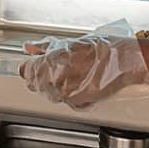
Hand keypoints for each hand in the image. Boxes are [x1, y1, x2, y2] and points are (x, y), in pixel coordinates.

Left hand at [20, 34, 148, 109]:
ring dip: (55, 82)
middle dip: (42, 74)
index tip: (37, 60)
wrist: (122, 62)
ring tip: (72, 70)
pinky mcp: (77, 104)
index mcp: (49, 65)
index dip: (31, 64)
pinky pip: (64, 98)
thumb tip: (30, 47)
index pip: (26, 71)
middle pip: (36, 83)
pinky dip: (68, 91)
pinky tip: (79, 79)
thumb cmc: (100, 49)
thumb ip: (45, 47)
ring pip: (50, 92)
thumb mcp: (68, 42)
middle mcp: (54, 84)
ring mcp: (65, 96)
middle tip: (57, 63)